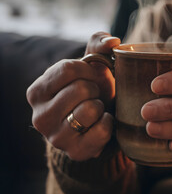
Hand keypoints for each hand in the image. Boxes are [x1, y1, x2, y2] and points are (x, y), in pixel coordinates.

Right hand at [26, 32, 119, 160]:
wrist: (98, 122)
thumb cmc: (93, 89)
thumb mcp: (92, 64)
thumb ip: (99, 44)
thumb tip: (112, 41)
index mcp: (37, 91)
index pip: (67, 69)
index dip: (88, 70)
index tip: (91, 77)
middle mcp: (39, 116)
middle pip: (80, 89)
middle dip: (95, 89)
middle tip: (94, 96)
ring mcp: (55, 138)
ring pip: (90, 110)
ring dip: (101, 107)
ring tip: (97, 110)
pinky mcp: (75, 152)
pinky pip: (102, 131)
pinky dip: (109, 123)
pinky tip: (103, 123)